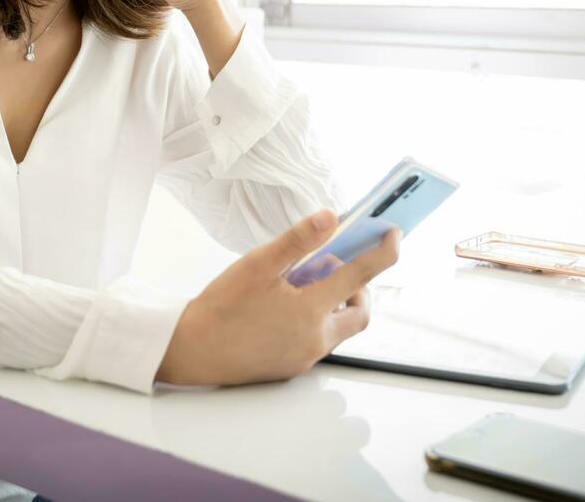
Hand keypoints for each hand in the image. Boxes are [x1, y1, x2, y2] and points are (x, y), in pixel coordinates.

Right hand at [154, 210, 401, 387]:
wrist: (191, 351)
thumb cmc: (220, 308)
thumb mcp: (257, 265)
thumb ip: (297, 241)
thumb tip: (330, 217)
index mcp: (310, 311)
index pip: (359, 275)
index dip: (382, 252)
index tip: (394, 235)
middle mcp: (316, 338)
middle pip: (359, 311)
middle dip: (357, 287)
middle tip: (329, 267)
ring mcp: (305, 356)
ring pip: (339, 328)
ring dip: (333, 302)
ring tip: (299, 285)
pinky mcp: (292, 367)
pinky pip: (319, 340)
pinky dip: (315, 319)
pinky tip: (284, 306)